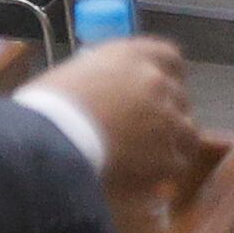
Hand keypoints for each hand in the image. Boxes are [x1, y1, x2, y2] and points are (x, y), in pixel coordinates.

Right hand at [27, 35, 200, 202]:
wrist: (50, 140)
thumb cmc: (47, 106)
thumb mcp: (74, 76)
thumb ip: (103, 79)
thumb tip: (105, 95)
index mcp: (131, 55)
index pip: (168, 56)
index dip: (167, 74)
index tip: (160, 87)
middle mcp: (156, 81)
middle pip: (179, 96)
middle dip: (168, 112)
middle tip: (146, 129)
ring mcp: (167, 119)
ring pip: (186, 132)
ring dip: (172, 142)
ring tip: (148, 157)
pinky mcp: (168, 156)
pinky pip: (176, 164)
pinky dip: (163, 171)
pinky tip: (144, 177)